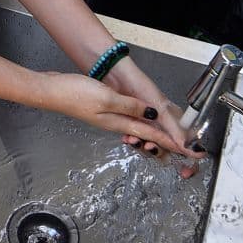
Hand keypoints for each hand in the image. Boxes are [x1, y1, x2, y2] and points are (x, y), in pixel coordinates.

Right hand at [40, 72, 198, 169]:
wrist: (51, 92)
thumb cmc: (74, 94)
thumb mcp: (107, 98)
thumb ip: (131, 107)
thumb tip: (153, 115)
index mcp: (120, 122)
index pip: (153, 134)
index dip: (173, 142)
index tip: (190, 151)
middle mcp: (118, 123)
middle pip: (150, 136)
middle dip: (170, 144)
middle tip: (189, 151)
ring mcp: (111, 118)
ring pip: (141, 131)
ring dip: (158, 138)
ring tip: (174, 144)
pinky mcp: (105, 111)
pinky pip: (130, 123)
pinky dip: (143, 127)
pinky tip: (144, 126)